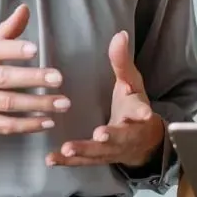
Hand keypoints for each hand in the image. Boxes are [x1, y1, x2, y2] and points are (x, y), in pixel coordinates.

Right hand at [0, 5, 70, 140]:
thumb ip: (5, 32)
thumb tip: (25, 8)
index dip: (13, 49)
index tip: (35, 49)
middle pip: (3, 78)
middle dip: (32, 78)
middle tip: (58, 78)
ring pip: (7, 104)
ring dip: (37, 104)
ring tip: (62, 103)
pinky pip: (3, 126)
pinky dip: (26, 125)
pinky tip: (47, 122)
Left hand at [46, 30, 164, 169]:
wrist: (142, 142)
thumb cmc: (133, 106)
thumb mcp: (132, 83)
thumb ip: (123, 62)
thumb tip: (120, 34)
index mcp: (136, 113)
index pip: (141, 111)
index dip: (142, 112)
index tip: (144, 113)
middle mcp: (127, 134)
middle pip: (120, 137)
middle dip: (111, 136)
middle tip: (100, 135)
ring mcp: (112, 150)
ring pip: (99, 153)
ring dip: (84, 151)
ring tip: (68, 149)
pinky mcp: (97, 159)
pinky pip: (82, 162)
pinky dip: (67, 161)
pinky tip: (51, 159)